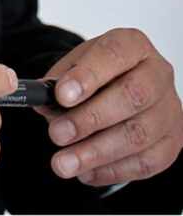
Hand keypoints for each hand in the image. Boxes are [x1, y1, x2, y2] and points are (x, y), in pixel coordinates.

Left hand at [38, 28, 182, 186]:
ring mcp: (170, 110)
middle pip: (131, 97)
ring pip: (138, 135)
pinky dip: (112, 170)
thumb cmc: (99, 72)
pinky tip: (86, 171)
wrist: (123, 84)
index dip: (88, 76)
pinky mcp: (172, 142)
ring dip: (96, 152)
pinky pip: (146, 163)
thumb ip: (60, 81)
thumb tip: (45, 106)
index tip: (61, 95)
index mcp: (133, 45)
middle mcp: (157, 74)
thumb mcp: (76, 64)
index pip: (114, 55)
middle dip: (90, 119)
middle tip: (57, 134)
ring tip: (64, 162)